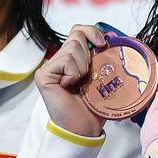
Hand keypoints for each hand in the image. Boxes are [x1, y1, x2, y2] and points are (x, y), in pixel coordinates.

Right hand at [35, 23, 108, 137]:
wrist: (85, 126)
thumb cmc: (94, 105)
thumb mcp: (103, 74)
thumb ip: (103, 55)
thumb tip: (114, 37)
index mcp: (73, 58)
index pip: (79, 30)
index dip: (92, 31)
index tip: (103, 43)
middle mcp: (59, 60)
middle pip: (76, 36)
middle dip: (88, 54)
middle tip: (88, 74)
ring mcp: (49, 67)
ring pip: (72, 48)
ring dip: (83, 67)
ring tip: (79, 83)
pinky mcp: (43, 74)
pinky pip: (65, 60)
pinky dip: (74, 73)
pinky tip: (70, 86)